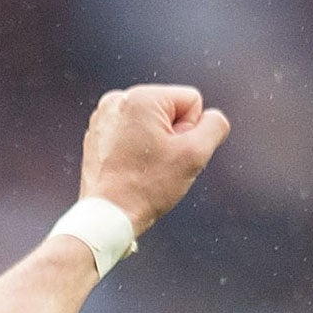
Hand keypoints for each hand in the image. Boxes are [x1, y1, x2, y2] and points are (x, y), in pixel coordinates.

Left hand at [78, 85, 229, 236]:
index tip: (172, 153)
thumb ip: (215, 126)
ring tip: (143, 167)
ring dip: (154, 143)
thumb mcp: (195, 155)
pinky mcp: (96, 133)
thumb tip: (212, 118)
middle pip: (170, 111)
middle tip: (158, 163)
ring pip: (151, 123)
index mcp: (142, 97)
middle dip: (172, 136)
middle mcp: (119, 99)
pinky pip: (131, 133)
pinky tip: (129, 168)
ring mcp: (103, 116)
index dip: (191, 132)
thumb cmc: (147, 187)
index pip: (192, 102)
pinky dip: (134, 149)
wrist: (108, 215)